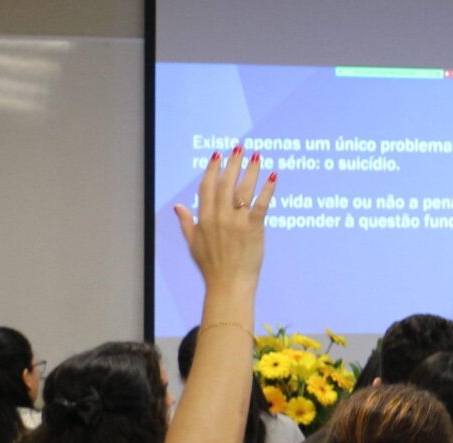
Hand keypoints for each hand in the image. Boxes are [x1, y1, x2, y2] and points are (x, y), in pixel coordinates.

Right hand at [172, 147, 272, 291]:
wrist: (228, 286)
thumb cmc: (211, 268)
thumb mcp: (194, 244)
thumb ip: (186, 223)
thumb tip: (178, 206)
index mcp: (204, 218)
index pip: (207, 186)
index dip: (212, 168)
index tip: (218, 155)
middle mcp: (219, 217)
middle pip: (226, 182)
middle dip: (233, 162)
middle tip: (240, 147)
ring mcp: (236, 222)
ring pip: (244, 189)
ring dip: (251, 170)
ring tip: (257, 155)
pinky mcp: (253, 229)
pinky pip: (261, 204)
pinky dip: (268, 189)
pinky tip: (273, 176)